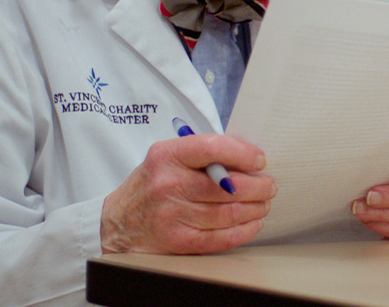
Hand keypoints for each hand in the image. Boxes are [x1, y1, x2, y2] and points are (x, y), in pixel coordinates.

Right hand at [100, 134, 274, 254]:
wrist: (119, 222)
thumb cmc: (150, 186)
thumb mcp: (165, 158)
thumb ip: (200, 155)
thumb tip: (245, 156)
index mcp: (166, 157)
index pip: (211, 149)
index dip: (242, 153)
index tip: (259, 160)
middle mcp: (169, 184)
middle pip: (228, 186)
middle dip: (258, 186)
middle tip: (268, 185)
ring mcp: (174, 214)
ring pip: (230, 212)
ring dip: (255, 208)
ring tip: (263, 203)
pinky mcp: (180, 240)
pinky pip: (223, 236)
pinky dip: (245, 229)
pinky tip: (253, 222)